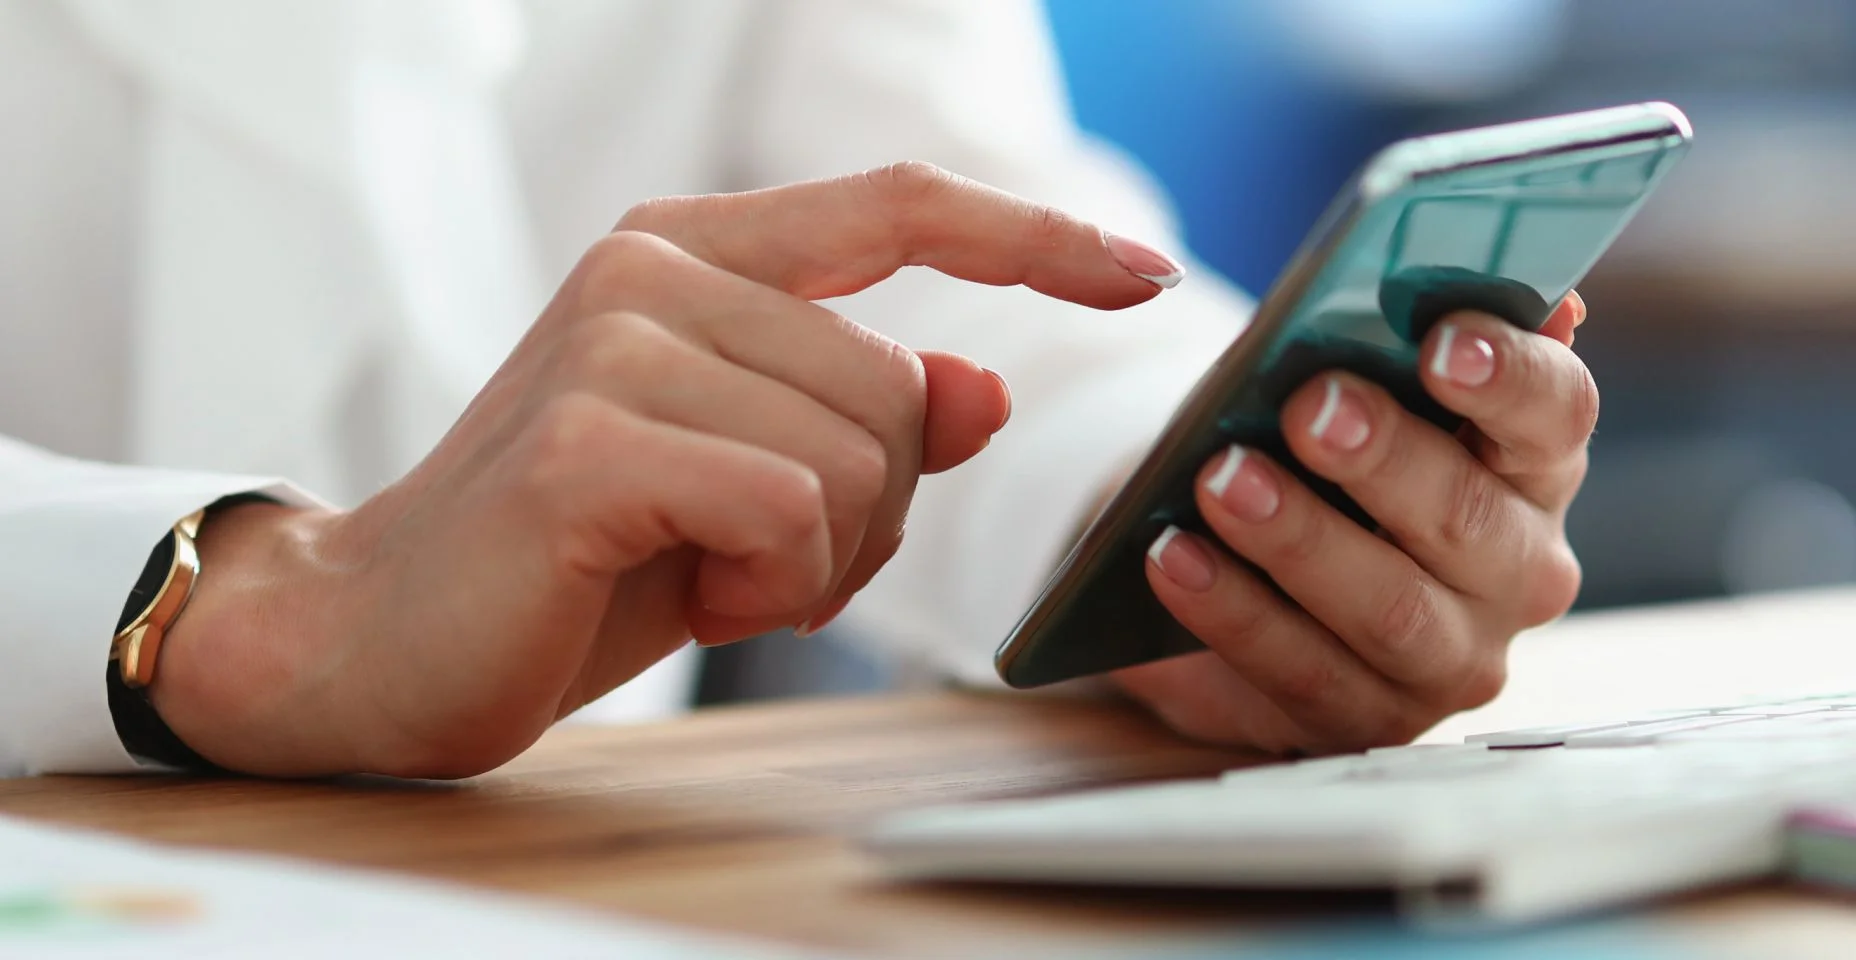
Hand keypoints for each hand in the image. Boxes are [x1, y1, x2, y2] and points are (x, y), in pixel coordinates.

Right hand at [153, 163, 1180, 777]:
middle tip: (755, 553)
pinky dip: (767, 582)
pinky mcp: (591, 440)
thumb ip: (861, 420)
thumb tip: (987, 388)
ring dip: (814, 556)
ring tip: (702, 566)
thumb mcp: (747, 480)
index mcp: (693, 255)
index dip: (1034, 238)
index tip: (1141, 273)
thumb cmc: (576, 555)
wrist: (385, 634)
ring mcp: (616, 342)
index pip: (901, 210)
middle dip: (869, 511)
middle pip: (899, 387)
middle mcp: (653, 271)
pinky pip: (793, 512)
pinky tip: (682, 587)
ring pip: (861, 456)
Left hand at [1116, 294, 1592, 754]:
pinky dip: (1232, 611)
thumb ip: (1403, 331)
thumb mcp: (1344, 377)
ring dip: (1299, 540)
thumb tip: (1509, 294)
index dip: (1507, 376)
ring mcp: (1451, 657)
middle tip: (1307, 405)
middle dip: (1382, 458)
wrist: (1234, 547)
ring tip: (1219, 480)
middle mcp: (1517, 568)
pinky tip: (1172, 557)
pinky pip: (1303, 673)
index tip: (1441, 340)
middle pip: (1467, 517)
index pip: (1557, 411)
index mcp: (1533, 461)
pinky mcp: (1366, 720)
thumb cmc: (1308, 442)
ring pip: (1389, 609)